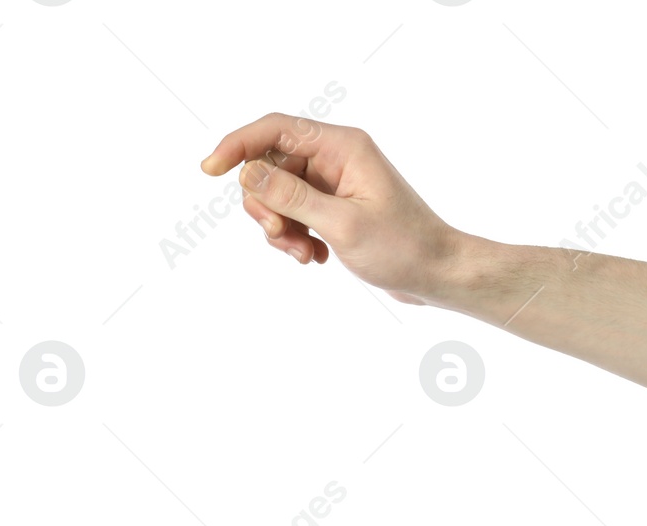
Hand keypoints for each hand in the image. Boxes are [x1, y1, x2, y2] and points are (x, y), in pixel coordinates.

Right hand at [200, 113, 463, 302]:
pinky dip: (295, 237)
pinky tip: (316, 257)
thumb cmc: (404, 247)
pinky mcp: (334, 207)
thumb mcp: (342, 224)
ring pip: (278, 195)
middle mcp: (336, 157)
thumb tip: (248, 171)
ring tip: (305, 254)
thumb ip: (292, 196)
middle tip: (282, 237)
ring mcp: (334, 183)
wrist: (438, 274)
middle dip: (266, 205)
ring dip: (281, 229)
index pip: (274, 129)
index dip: (237, 144)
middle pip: (269, 165)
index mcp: (342, 147)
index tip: (209, 170)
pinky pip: (293, 214)